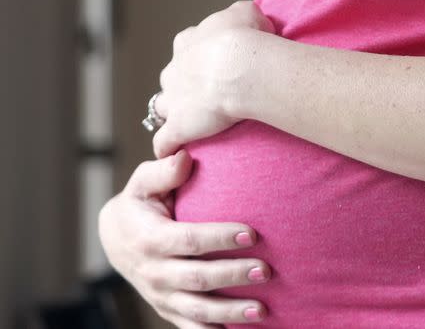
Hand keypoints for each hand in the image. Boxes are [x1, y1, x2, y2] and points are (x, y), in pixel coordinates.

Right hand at [98, 150, 270, 327]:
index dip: (219, 237)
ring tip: (262, 310)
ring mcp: (160, 295)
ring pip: (197, 309)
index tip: (251, 232)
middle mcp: (153, 272)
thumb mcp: (142, 183)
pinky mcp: (168, 310)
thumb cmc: (139, 204)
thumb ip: (162, 171)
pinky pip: (192, 327)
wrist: (115, 239)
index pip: (188, 240)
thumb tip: (184, 157)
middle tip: (264, 271)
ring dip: (230, 312)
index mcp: (149, 239)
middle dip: (232, 275)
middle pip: (197, 278)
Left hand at [152, 0, 275, 158]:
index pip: (185, 47)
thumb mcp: (247, 13)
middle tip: (207, 94)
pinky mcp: (178, 127)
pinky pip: (165, 142)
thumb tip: (249, 19)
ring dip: (173, 115)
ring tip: (190, 126)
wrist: (240, 66)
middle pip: (171, 79)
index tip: (215, 62)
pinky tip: (177, 155)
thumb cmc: (246, 38)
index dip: (199, 56)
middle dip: (183, 86)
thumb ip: (242, 15)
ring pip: (163, 109)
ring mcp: (173, 100)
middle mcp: (174, 70)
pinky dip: (168, 148)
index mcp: (187, 43)